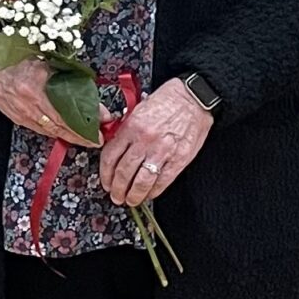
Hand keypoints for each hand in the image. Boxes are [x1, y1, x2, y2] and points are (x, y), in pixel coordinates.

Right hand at [0, 59, 100, 144]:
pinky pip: (41, 129)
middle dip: (81, 135)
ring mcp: (23, 115)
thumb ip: (67, 76)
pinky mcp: (18, 120)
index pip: (68, 109)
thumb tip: (89, 91)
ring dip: (70, 136)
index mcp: (37, 87)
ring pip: (51, 131)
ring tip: (86, 139)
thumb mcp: (45, 61)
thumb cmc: (18, 60)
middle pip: (61, 126)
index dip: (86, 118)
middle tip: (98, 139)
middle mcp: (30, 105)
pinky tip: (65, 132)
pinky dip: (55, 132)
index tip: (103, 121)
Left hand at [98, 79, 213, 206]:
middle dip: (117, 189)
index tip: (106, 182)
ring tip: (130, 200)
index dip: (105, 174)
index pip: (110, 157)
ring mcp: (162, 151)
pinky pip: (162, 182)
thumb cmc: (168, 101)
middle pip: (123, 173)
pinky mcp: (178, 159)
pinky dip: (153, 192)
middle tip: (116, 196)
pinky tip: (148, 194)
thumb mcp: (139, 109)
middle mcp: (144, 141)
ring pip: (141, 181)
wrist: (193, 98)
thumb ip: (126, 130)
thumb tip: (115, 148)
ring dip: (133, 195)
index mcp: (131, 127)